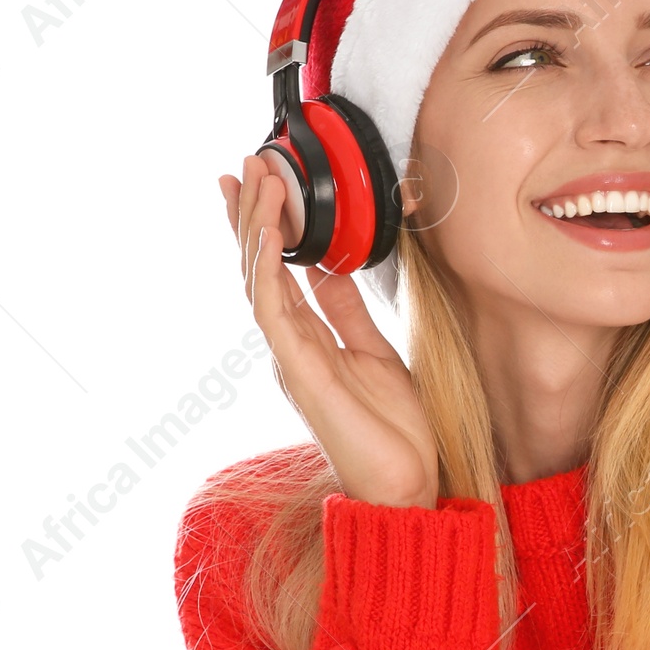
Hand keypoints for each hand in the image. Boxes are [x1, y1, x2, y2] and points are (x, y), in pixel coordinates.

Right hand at [218, 154, 438, 508]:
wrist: (404, 484)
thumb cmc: (393, 431)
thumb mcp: (376, 353)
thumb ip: (347, 312)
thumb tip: (331, 270)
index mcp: (307, 341)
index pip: (278, 273)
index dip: (267, 228)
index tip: (262, 185)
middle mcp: (290, 346)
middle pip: (259, 269)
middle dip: (251, 215)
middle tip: (245, 165)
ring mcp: (289, 358)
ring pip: (259, 281)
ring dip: (256, 227)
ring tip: (256, 179)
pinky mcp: (299, 371)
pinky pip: (273, 311)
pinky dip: (270, 267)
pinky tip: (269, 232)